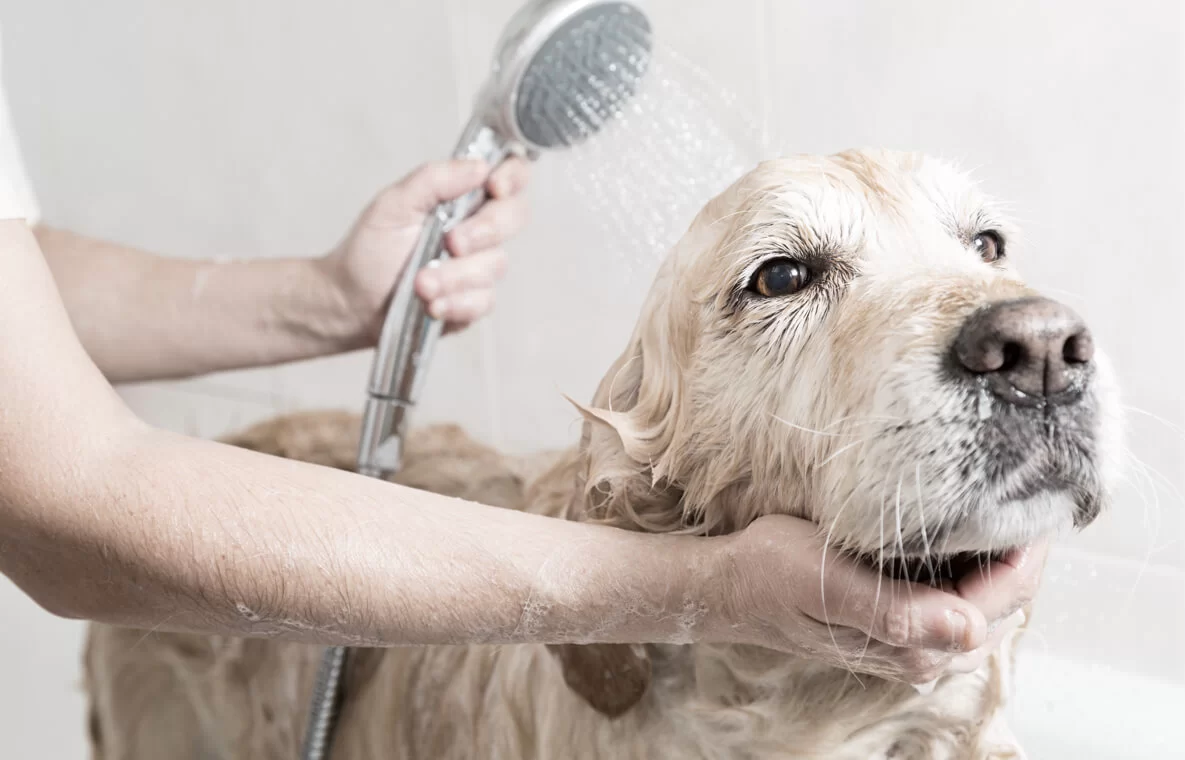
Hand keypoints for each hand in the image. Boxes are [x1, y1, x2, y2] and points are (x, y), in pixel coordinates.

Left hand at [319, 157, 530, 343]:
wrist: (352, 300)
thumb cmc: (371, 249)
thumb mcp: (393, 204)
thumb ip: (435, 179)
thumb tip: (479, 166)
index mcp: (463, 196)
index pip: (510, 175)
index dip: (513, 177)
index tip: (494, 187)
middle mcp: (479, 228)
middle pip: (515, 216)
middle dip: (484, 231)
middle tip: (451, 243)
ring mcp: (479, 266)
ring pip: (495, 264)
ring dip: (455, 276)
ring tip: (420, 284)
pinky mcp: (474, 301)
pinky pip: (484, 301)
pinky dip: (456, 303)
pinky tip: (432, 304)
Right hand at [703, 515, 1040, 683]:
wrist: (730, 585)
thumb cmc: (772, 573)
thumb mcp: (827, 581)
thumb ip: (898, 611)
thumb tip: (969, 628)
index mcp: (912, 643)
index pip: (1002, 598)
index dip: (1028, 550)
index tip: (1044, 499)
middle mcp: (921, 652)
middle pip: (1003, 603)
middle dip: (1023, 554)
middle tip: (1036, 494)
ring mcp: (911, 642)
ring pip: (985, 602)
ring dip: (1002, 561)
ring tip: (1011, 508)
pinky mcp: (897, 625)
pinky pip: (958, 599)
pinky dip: (975, 567)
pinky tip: (970, 534)